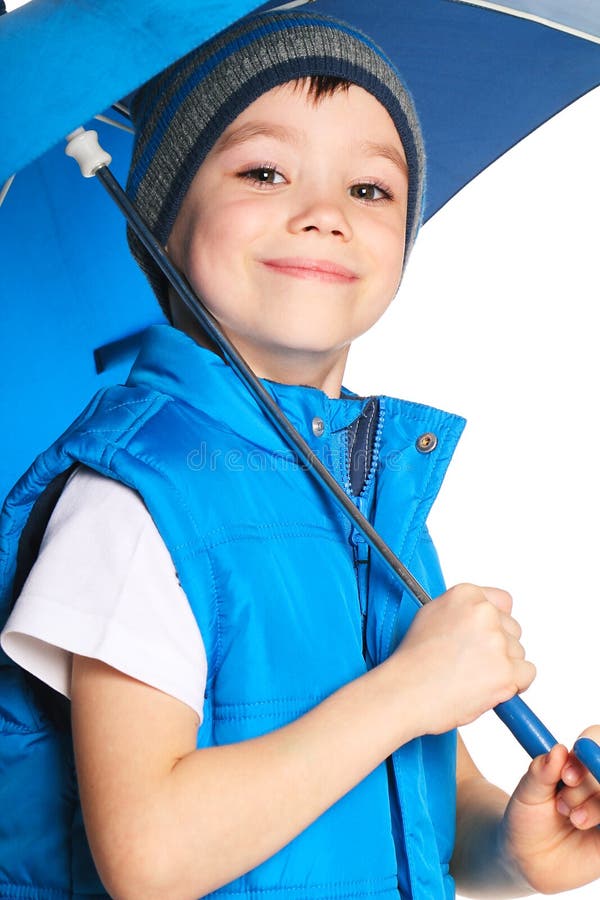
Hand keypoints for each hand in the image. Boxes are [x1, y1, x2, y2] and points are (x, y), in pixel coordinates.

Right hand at [391, 583, 535, 734]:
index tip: (483, 636)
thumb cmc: (412, 662)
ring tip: (471, 677)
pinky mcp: (506, 671)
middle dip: (499, 646)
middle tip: (472, 662)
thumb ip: (461, 611)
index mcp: (465, 595)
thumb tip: (484, 617)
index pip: (502, 602)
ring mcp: (496, 641)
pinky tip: (487, 686)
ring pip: (519, 652)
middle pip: (512, 628)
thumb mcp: (430, 616)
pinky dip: (514, 684)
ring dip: (503, 667)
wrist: (405, 692)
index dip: (494, 622)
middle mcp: (483, 613)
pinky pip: (527, 674)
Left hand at [501, 726, 599, 892]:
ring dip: (595, 805)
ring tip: (572, 818)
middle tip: (564, 800)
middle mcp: (597, 780)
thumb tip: (558, 750)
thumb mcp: (527, 794)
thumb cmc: (528, 820)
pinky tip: (585, 827)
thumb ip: (541, 772)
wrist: (531, 861)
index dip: (588, 752)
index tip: (567, 776)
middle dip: (588, 784)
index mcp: (579, 763)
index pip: (596, 739)